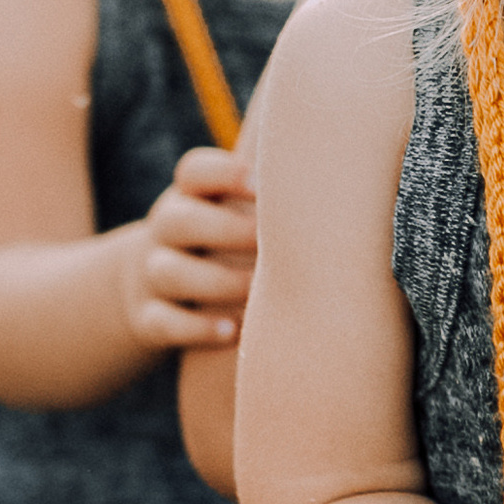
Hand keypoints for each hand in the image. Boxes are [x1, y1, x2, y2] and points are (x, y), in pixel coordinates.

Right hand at [116, 143, 257, 351]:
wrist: (157, 288)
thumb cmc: (226, 244)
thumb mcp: (236, 214)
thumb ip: (277, 200)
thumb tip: (355, 179)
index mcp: (193, 197)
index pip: (193, 171)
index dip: (223, 173)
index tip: (262, 183)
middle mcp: (168, 230)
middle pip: (176, 218)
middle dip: (225, 230)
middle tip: (268, 243)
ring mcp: (153, 274)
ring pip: (167, 272)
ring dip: (217, 282)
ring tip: (258, 292)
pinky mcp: (148, 317)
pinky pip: (160, 321)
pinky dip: (195, 327)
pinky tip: (232, 331)